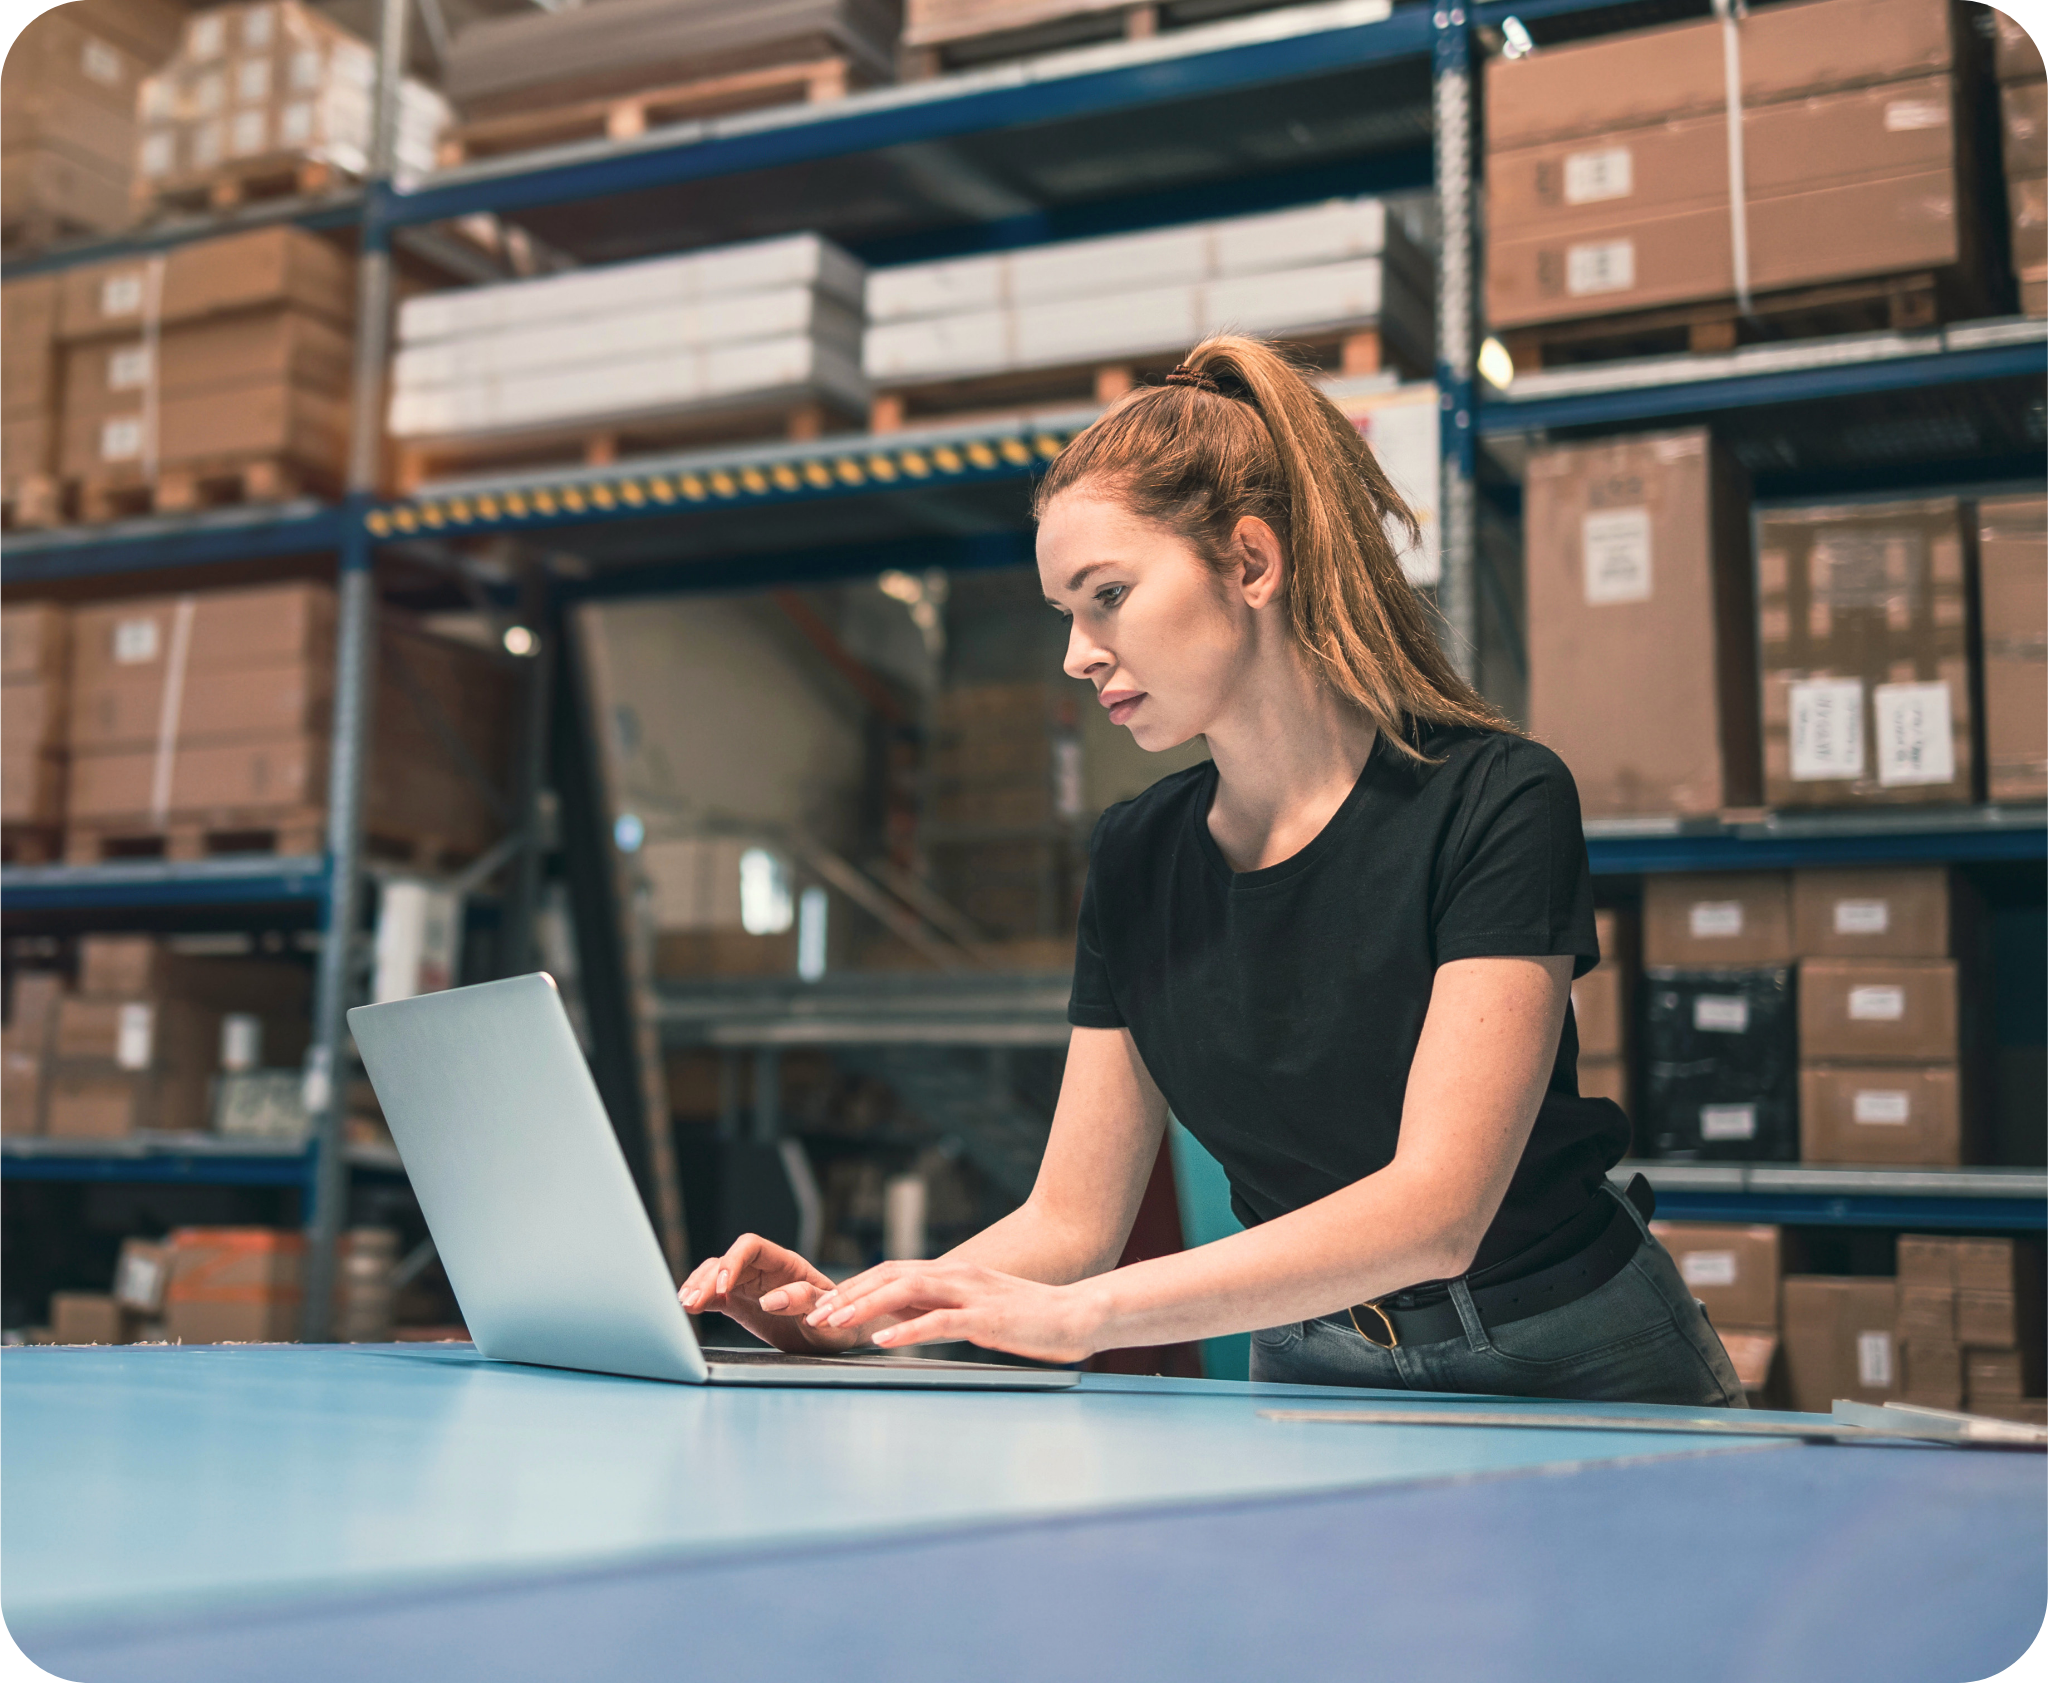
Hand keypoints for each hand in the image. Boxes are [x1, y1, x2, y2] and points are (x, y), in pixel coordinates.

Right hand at [678, 1234, 859, 1353]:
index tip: (724, 1287)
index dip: (733, 1261)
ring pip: (716, 1275)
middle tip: (692, 1303)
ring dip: (699, 1287)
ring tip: (685, 1305)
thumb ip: (804, 1301)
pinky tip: (688, 1306)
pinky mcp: (740, 1303)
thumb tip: (771, 1300)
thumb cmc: (838, 1322)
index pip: (752, 1247)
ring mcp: (750, 1285)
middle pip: (728, 1261)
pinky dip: (700, 1297)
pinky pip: (715, 1294)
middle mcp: (765, 1270)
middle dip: (708, 1279)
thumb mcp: (829, 1313)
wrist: (835, 1337)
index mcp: (787, 1264)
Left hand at [807, 1259, 1105, 1364]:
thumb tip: (899, 1321)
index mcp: (952, 1274)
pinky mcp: (986, 1318)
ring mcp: (970, 1294)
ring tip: (835, 1323)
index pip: (891, 1272)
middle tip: (813, 1313)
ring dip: (865, 1307)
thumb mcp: (975, 1312)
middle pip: (890, 1276)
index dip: (854, 1286)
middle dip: (848, 1294)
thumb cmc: (1029, 1319)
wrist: (1077, 1314)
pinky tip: (883, 1341)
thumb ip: (940, 1310)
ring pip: (906, 1292)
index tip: (822, 1304)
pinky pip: (939, 1321)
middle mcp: (956, 1275)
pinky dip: (907, 1330)